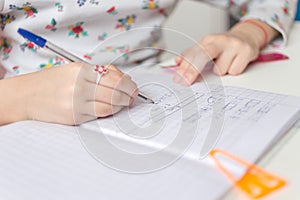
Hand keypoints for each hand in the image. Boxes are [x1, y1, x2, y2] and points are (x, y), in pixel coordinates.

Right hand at [23, 62, 137, 124]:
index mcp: (80, 70)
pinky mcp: (74, 117)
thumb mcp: (74, 69)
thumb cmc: (52, 82)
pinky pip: (98, 115)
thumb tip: (123, 79)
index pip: (114, 78)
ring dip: (121, 105)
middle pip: (115, 92)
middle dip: (129, 95)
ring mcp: (76, 103)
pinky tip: (109, 108)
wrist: (27, 96)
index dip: (128, 84)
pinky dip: (108, 112)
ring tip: (123, 103)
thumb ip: (99, 73)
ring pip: (110, 106)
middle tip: (133, 96)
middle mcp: (79, 86)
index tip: (133, 87)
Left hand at [174, 32, 259, 85]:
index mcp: (208, 40)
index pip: (193, 53)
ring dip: (220, 72)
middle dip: (193, 70)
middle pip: (204, 55)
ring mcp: (234, 45)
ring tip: (224, 64)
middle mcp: (220, 40)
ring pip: (220, 70)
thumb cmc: (223, 46)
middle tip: (186, 82)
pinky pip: (234, 71)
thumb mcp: (206, 48)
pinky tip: (234, 64)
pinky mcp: (246, 52)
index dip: (184, 67)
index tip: (179, 78)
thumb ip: (192, 56)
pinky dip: (232, 71)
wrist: (247, 37)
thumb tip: (177, 62)